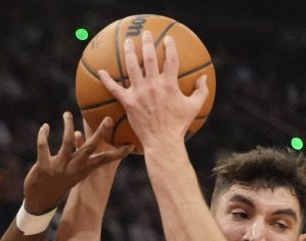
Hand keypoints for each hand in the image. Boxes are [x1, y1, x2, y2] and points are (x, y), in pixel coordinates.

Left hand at [23, 112, 131, 213]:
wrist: (41, 201)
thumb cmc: (60, 181)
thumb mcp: (73, 171)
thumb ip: (77, 153)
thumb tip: (77, 133)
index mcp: (84, 169)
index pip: (105, 160)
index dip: (118, 153)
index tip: (131, 144)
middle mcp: (74, 168)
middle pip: (90, 148)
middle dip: (100, 134)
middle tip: (108, 119)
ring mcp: (59, 167)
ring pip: (67, 143)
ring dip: (68, 125)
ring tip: (67, 114)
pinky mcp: (43, 166)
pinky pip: (43, 146)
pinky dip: (43, 135)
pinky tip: (45, 127)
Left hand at [98, 31, 207, 149]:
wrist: (163, 141)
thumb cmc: (179, 126)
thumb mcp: (194, 107)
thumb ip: (201, 91)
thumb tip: (204, 78)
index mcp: (169, 84)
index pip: (170, 59)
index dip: (170, 46)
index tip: (168, 39)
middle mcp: (153, 85)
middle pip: (148, 57)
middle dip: (147, 42)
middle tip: (145, 34)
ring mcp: (140, 93)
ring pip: (131, 67)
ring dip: (128, 52)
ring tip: (127, 43)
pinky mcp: (128, 102)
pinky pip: (115, 89)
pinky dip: (106, 80)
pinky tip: (100, 72)